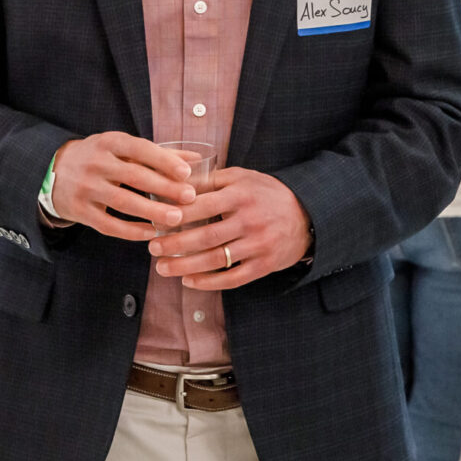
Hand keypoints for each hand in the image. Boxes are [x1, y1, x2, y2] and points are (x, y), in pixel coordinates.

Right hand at [48, 134, 198, 241]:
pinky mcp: (80, 211)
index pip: (139, 149)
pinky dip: (132, 230)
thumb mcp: (122, 148)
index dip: (164, 161)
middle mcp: (95, 163)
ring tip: (176, 218)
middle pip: (134, 177)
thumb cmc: (99, 157)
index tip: (186, 173)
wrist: (53, 171)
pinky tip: (151, 232)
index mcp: (109, 142)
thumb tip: (197, 160)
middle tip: (190, 198)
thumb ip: (158, 154)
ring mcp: (86, 188)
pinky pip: (109, 225)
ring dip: (152, 211)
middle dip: (164, 188)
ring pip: (123, 202)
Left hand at [150, 167, 312, 289]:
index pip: (202, 205)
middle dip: (175, 244)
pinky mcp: (265, 265)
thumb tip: (177, 182)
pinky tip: (189, 282)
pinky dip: (210, 283)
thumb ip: (212, 179)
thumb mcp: (243, 177)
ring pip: (217, 259)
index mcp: (241, 195)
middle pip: (206, 236)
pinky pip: (233, 278)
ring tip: (163, 268)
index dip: (176, 215)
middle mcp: (250, 220)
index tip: (155, 221)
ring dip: (186, 266)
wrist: (307, 214)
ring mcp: (259, 244)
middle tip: (153, 248)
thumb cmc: (267, 193)